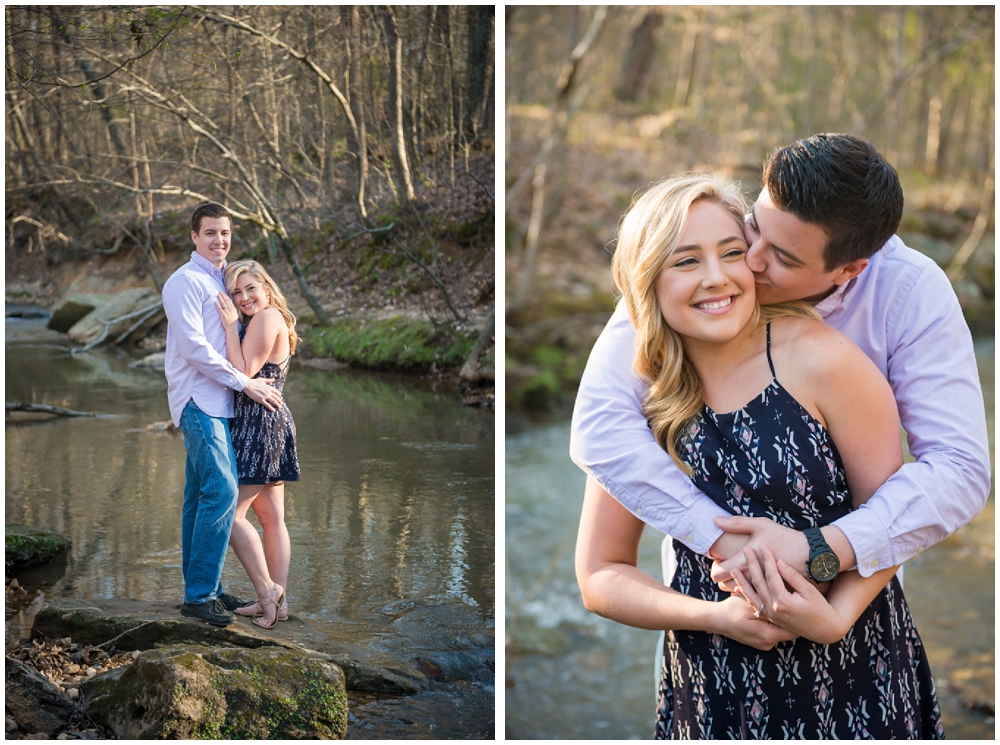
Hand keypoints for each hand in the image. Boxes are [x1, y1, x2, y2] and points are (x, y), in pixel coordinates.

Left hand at [215, 292, 239, 329]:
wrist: (232, 329)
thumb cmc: (233, 323)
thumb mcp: (235, 315)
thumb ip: (233, 310)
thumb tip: (230, 306)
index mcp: (234, 309)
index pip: (230, 301)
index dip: (226, 297)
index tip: (223, 293)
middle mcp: (231, 310)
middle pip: (226, 301)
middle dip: (223, 296)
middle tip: (219, 291)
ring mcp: (227, 312)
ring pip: (223, 304)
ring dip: (220, 298)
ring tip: (217, 295)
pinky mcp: (224, 315)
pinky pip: (220, 309)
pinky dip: (217, 305)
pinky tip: (215, 302)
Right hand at [242, 377, 281, 411]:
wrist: (248, 385)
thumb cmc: (254, 382)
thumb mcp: (262, 380)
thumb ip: (268, 380)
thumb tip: (273, 379)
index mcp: (268, 387)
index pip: (276, 391)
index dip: (278, 394)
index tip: (280, 396)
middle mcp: (268, 392)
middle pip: (276, 397)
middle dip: (279, 400)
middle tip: (281, 403)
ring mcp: (265, 396)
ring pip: (273, 401)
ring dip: (277, 404)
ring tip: (279, 407)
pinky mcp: (261, 400)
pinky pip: (267, 405)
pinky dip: (271, 408)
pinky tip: (273, 410)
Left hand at [710, 516, 808, 591]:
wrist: (813, 556)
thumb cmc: (787, 538)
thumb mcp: (762, 526)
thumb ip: (738, 523)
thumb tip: (716, 520)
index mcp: (748, 568)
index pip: (719, 573)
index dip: (716, 566)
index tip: (719, 559)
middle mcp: (754, 585)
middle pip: (725, 585)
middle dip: (723, 577)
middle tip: (725, 566)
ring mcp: (765, 595)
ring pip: (739, 593)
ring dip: (735, 585)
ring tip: (736, 573)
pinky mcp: (775, 600)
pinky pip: (755, 600)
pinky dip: (750, 591)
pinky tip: (750, 581)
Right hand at [713, 594, 797, 650]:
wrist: (716, 619)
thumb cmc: (732, 610)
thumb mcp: (753, 604)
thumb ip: (770, 605)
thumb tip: (786, 600)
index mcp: (768, 636)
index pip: (793, 630)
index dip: (798, 617)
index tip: (801, 605)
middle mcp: (769, 644)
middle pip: (787, 630)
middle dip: (790, 617)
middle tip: (794, 602)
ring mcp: (764, 644)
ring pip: (780, 630)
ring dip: (782, 619)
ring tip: (784, 605)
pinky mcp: (761, 641)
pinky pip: (773, 631)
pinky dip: (773, 622)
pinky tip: (772, 611)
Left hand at [732, 545, 848, 644]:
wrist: (824, 629)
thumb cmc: (820, 608)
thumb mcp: (808, 590)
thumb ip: (792, 576)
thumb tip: (779, 562)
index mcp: (783, 602)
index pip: (771, 575)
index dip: (767, 559)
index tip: (763, 546)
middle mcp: (773, 609)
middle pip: (758, 583)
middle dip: (751, 565)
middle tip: (745, 549)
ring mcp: (770, 615)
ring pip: (752, 595)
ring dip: (742, 581)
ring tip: (733, 569)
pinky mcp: (770, 618)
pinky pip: (754, 605)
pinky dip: (746, 595)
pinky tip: (738, 587)